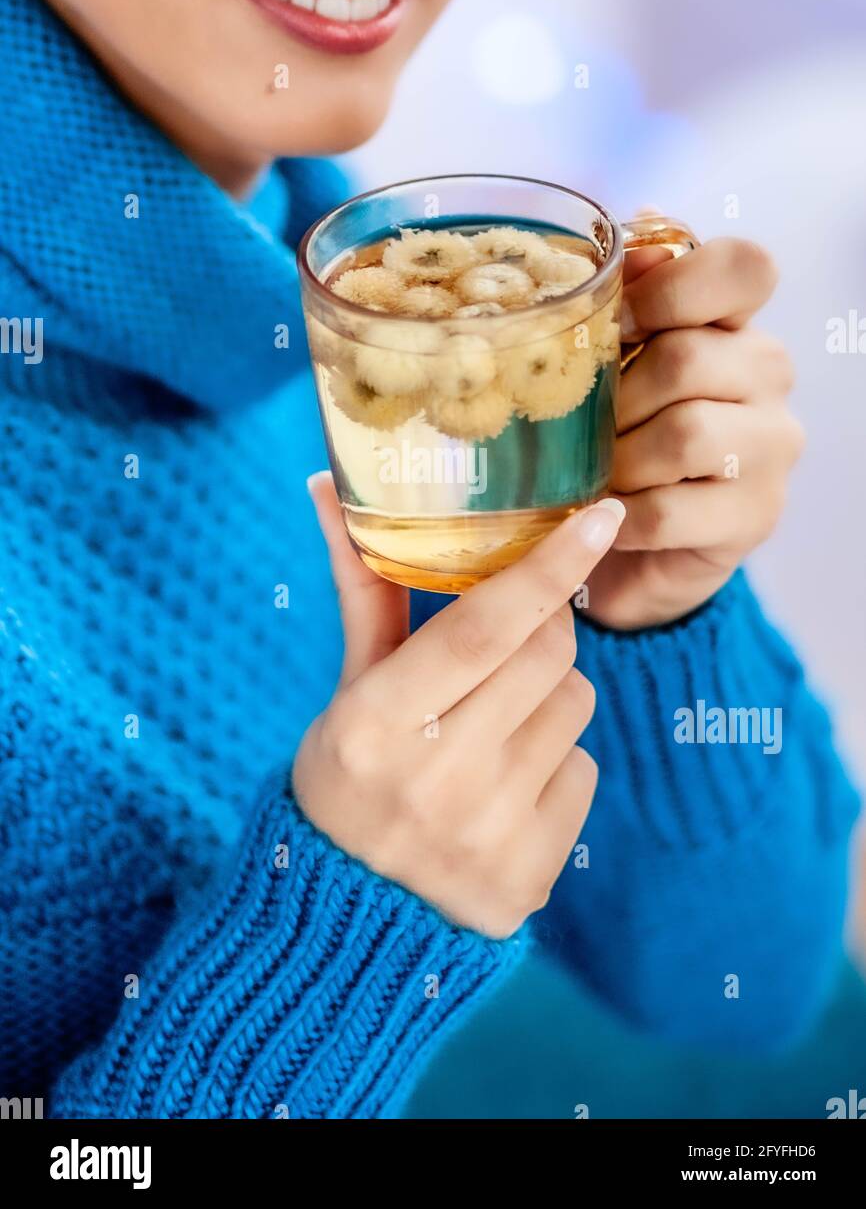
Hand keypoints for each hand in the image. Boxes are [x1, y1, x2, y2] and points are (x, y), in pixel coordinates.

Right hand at [292, 476, 624, 937]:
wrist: (347, 918)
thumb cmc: (349, 778)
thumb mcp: (350, 690)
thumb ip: (364, 592)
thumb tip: (329, 486)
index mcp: (376, 723)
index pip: (484, 627)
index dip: (547, 567)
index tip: (602, 515)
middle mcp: (435, 778)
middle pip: (546, 657)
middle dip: (544, 629)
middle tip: (510, 642)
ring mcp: (487, 833)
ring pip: (575, 707)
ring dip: (548, 697)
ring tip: (493, 729)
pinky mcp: (529, 877)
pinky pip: (584, 772)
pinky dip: (555, 764)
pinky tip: (504, 788)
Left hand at [586, 228, 803, 629]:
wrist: (618, 542)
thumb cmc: (612, 436)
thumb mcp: (606, 362)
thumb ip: (623, 296)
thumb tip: (643, 228)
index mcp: (734, 322)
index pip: (744, 267)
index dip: (672, 288)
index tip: (618, 325)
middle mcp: (768, 374)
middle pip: (688, 358)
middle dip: (617, 398)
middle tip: (584, 426)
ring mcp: (772, 447)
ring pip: (686, 434)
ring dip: (620, 458)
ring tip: (595, 473)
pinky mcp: (755, 516)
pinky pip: (672, 509)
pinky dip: (622, 515)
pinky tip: (607, 515)